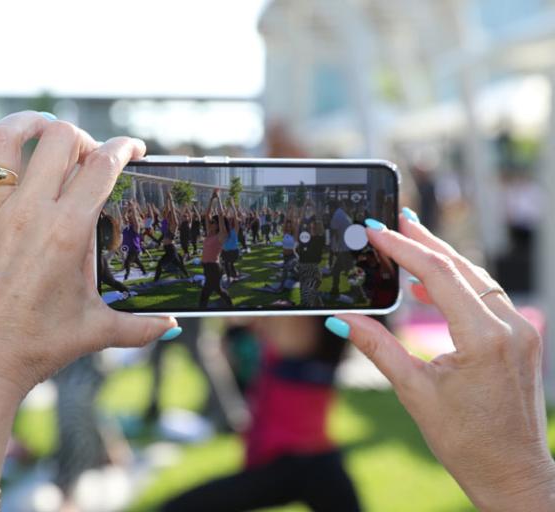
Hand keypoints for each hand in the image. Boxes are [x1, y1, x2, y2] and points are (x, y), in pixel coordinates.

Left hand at [0, 111, 176, 398]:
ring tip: (39, 126)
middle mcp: (28, 213)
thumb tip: (173, 327)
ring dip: (25, 123)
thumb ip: (141, 327)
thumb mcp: (97, 332)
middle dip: (80, 137)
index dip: (123, 148)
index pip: (102, 167)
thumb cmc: (39, 348)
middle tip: (87, 156)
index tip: (132, 149)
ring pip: (3, 142)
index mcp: (67, 232)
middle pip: (58, 140)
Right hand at [328, 212, 554, 510]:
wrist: (512, 472)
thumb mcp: (414, 391)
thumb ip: (377, 347)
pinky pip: (486, 297)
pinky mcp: (519, 339)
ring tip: (407, 243)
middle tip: (394, 219)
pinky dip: (457, 284)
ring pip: (477, 278)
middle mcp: (508, 327)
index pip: (438, 275)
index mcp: (483, 338)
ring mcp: (520, 331)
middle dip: (424, 241)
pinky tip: (430, 285)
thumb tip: (343, 319)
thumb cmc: (467, 441)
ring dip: (441, 259)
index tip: (377, 231)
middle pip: (461, 266)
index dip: (404, 248)